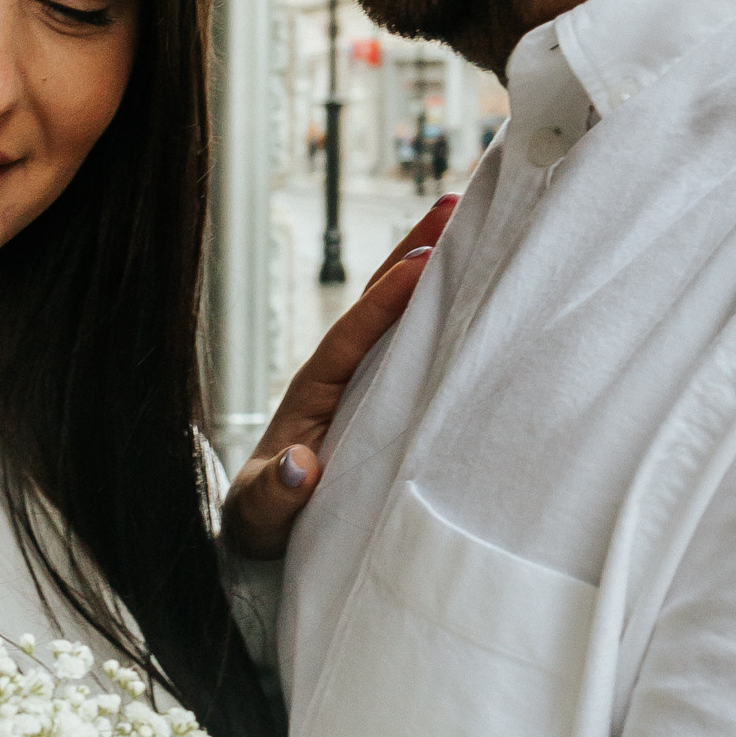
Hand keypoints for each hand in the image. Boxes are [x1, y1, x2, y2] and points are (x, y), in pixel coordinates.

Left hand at [225, 197, 455, 558]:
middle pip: (378, 299)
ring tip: (473, 220)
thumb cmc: (261, 520)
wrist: (262, 532)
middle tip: (455, 204)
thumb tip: (299, 466)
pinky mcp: (382, 395)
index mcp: (312, 390)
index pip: (352, 334)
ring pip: (399, 313)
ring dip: (432, 266)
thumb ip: (274, 495)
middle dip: (413, 250)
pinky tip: (478, 289)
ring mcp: (361, 380)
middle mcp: (339, 373)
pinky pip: (413, 344)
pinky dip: (440, 310)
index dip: (386, 299)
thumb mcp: (257, 515)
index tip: (423, 262)